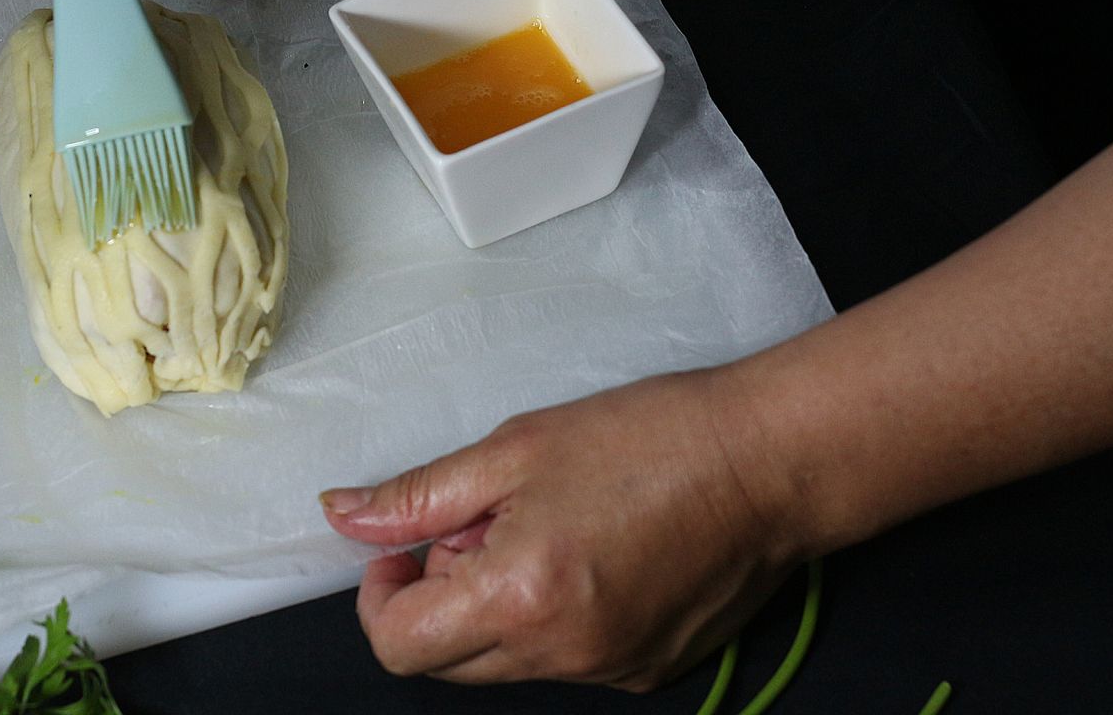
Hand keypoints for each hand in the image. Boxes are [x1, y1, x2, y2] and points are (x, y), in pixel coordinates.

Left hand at [319, 368, 802, 689]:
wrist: (769, 463)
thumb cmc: (651, 439)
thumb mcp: (516, 448)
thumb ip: (420, 495)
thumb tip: (343, 515)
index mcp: (518, 599)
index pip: (400, 644)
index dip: (381, 593)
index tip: (404, 544)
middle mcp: (560, 655)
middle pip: (447, 661)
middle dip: (440, 595)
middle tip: (483, 521)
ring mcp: (608, 672)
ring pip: (505, 661)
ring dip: (496, 605)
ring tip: (548, 527)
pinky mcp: (647, 671)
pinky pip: (564, 659)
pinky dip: (552, 617)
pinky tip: (592, 552)